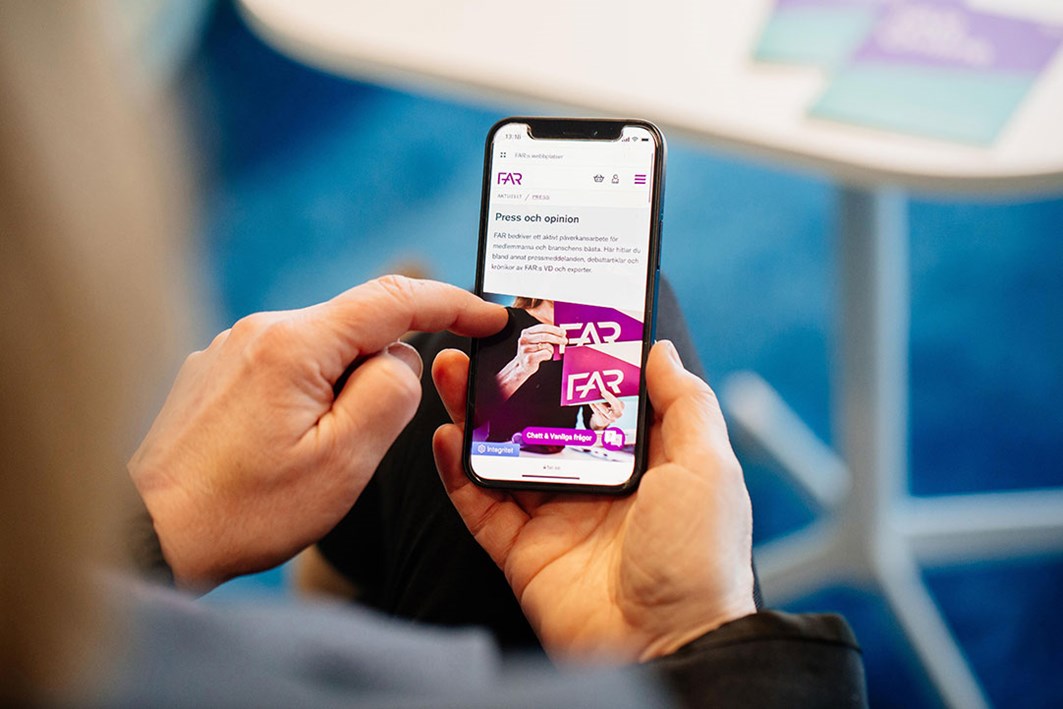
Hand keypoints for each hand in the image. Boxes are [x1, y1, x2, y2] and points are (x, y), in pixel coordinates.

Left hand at [129, 276, 505, 589]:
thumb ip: (390, 395)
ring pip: (323, 352)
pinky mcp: (216, 371)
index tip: (490, 316)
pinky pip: (287, 368)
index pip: (394, 300)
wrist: (151, 536)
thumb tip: (402, 358)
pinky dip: (307, 398)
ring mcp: (232, 347)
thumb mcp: (343, 463)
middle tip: (360, 446)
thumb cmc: (245, 510)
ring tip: (305, 460)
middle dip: (381, 377)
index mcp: (296, 344)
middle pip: (357, 329)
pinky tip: (279, 451)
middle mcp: (260, 330)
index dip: (452, 303)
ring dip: (340, 394)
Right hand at [432, 341, 755, 662]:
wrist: (666, 644)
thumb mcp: (707, 467)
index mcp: (642, 461)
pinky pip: (480, 507)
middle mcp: (595, 484)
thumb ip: (685, 403)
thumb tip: (659, 350)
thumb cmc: (698, 557)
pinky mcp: (522, 551)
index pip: (597, 397)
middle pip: (539, 421)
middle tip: (484, 341)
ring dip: (474, 414)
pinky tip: (446, 437)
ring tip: (451, 372)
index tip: (544, 319)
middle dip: (510, 381)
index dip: (570, 360)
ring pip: (503, 455)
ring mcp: (555, 517)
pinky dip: (458, 473)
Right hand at [495, 323, 566, 398]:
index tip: (563, 332)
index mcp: (526, 332)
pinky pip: (546, 354)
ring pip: (546, 346)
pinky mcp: (529, 358)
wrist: (523, 365)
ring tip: (550, 351)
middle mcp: (524, 339)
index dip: (555, 330)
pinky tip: (545, 356)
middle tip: (565, 341)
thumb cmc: (532, 352)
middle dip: (558, 338)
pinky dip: (549, 355)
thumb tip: (561, 333)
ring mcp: (525, 349)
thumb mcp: (535, 340)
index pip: (543, 327)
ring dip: (551, 349)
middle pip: (545, 336)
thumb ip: (545, 335)